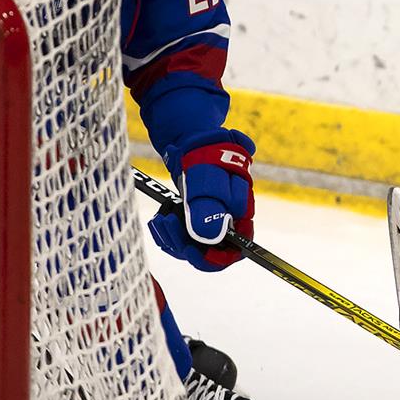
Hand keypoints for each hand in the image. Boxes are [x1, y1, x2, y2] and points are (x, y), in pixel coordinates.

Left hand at [149, 128, 254, 270]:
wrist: (194, 141)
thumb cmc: (205, 157)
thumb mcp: (206, 180)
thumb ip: (209, 209)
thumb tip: (209, 237)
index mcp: (240, 217)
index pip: (233, 253)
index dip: (212, 258)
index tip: (190, 249)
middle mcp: (228, 224)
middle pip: (209, 253)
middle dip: (184, 244)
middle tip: (167, 222)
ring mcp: (211, 222)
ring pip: (192, 247)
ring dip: (172, 237)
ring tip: (161, 218)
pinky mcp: (195, 219)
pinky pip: (181, 238)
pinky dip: (168, 232)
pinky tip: (160, 219)